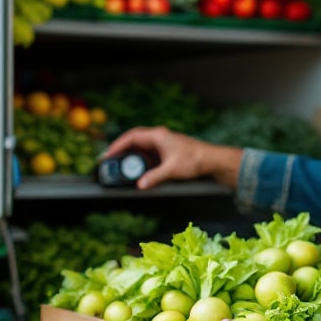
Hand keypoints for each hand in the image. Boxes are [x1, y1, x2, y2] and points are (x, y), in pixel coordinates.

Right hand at [102, 126, 241, 189]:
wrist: (212, 160)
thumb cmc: (194, 160)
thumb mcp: (172, 170)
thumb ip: (154, 177)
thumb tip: (140, 185)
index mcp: (158, 136)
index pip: (132, 137)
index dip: (118, 145)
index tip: (108, 154)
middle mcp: (159, 137)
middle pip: (134, 140)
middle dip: (121, 150)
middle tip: (110, 160)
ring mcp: (163, 143)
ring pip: (141, 147)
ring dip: (131, 155)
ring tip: (120, 166)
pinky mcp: (166, 150)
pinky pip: (148, 153)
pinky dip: (140, 160)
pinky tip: (137, 169)